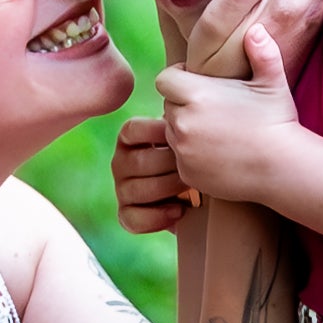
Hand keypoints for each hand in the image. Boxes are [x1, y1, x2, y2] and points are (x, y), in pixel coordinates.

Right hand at [112, 114, 196, 233]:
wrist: (202, 194)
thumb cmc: (197, 158)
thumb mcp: (190, 137)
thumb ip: (184, 124)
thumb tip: (187, 105)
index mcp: (130, 138)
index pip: (132, 130)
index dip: (155, 132)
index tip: (178, 136)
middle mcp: (121, 162)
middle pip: (138, 162)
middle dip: (171, 165)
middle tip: (195, 165)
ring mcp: (122, 189)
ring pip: (137, 189)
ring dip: (168, 189)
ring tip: (191, 187)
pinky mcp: (126, 214)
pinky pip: (133, 218)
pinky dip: (158, 216)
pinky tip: (179, 210)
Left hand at [158, 27, 299, 202]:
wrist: (283, 169)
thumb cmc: (278, 122)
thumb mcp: (273, 82)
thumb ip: (262, 52)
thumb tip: (256, 29)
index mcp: (196, 95)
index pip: (165, 80)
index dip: (178, 78)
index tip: (197, 82)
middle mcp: (183, 123)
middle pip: (168, 105)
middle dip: (183, 104)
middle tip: (210, 107)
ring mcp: (183, 151)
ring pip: (172, 133)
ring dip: (186, 129)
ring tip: (215, 130)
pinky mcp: (186, 173)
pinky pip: (180, 158)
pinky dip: (192, 155)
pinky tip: (218, 152)